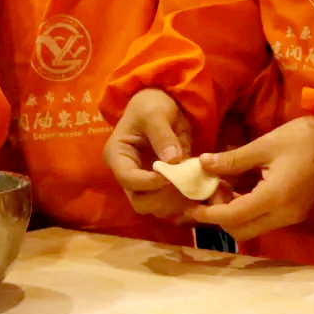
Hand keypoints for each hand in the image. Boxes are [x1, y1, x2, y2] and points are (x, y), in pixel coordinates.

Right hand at [102, 89, 194, 218]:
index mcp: (117, 155)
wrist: (161, 105)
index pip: (129, 179)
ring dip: (174, 203)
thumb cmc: (153, 105)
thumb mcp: (156, 113)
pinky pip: (168, 205)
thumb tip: (173, 160)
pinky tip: (195, 189)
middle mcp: (126, 174)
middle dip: (164, 197)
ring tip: (192, 185)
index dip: (151, 182)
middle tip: (184, 183)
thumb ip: (163, 135)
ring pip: (154, 208)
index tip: (173, 174)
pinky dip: (182, 202)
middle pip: (139, 201)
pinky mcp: (158, 188)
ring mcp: (142, 184)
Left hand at [185, 116, 313, 241]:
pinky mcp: (295, 213)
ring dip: (232, 215)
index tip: (189, 207)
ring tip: (220, 189)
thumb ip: (232, 160)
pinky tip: (238, 190)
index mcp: (275, 198)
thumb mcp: (264, 145)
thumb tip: (202, 165)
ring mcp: (292, 217)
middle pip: (240, 230)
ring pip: (251, 228)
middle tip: (205, 194)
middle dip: (218, 217)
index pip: (232, 216)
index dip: (207, 214)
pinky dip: (246, 210)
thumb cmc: (303, 138)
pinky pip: (263, 220)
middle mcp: (284, 215)